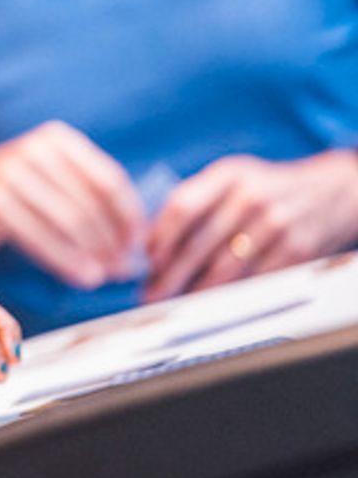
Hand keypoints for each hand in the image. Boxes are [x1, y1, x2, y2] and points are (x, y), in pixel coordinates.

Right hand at [0, 121, 145, 287]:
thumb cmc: (12, 203)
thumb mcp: (50, 185)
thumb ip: (88, 197)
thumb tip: (141, 236)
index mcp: (54, 139)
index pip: (107, 180)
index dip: (129, 217)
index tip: (142, 246)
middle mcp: (31, 149)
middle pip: (88, 204)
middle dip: (112, 242)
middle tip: (126, 271)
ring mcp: (6, 172)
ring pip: (67, 220)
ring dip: (93, 254)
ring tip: (105, 277)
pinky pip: (38, 235)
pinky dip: (65, 259)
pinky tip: (82, 276)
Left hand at [145, 150, 357, 300]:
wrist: (332, 191)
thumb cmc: (266, 188)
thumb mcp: (231, 179)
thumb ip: (194, 201)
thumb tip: (151, 242)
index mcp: (228, 174)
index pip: (182, 207)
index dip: (160, 238)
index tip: (145, 261)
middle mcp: (252, 196)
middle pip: (199, 244)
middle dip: (169, 275)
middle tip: (150, 294)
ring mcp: (276, 224)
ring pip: (225, 268)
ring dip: (194, 291)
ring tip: (174, 303)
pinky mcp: (297, 250)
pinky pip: (254, 280)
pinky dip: (229, 295)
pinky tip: (212, 302)